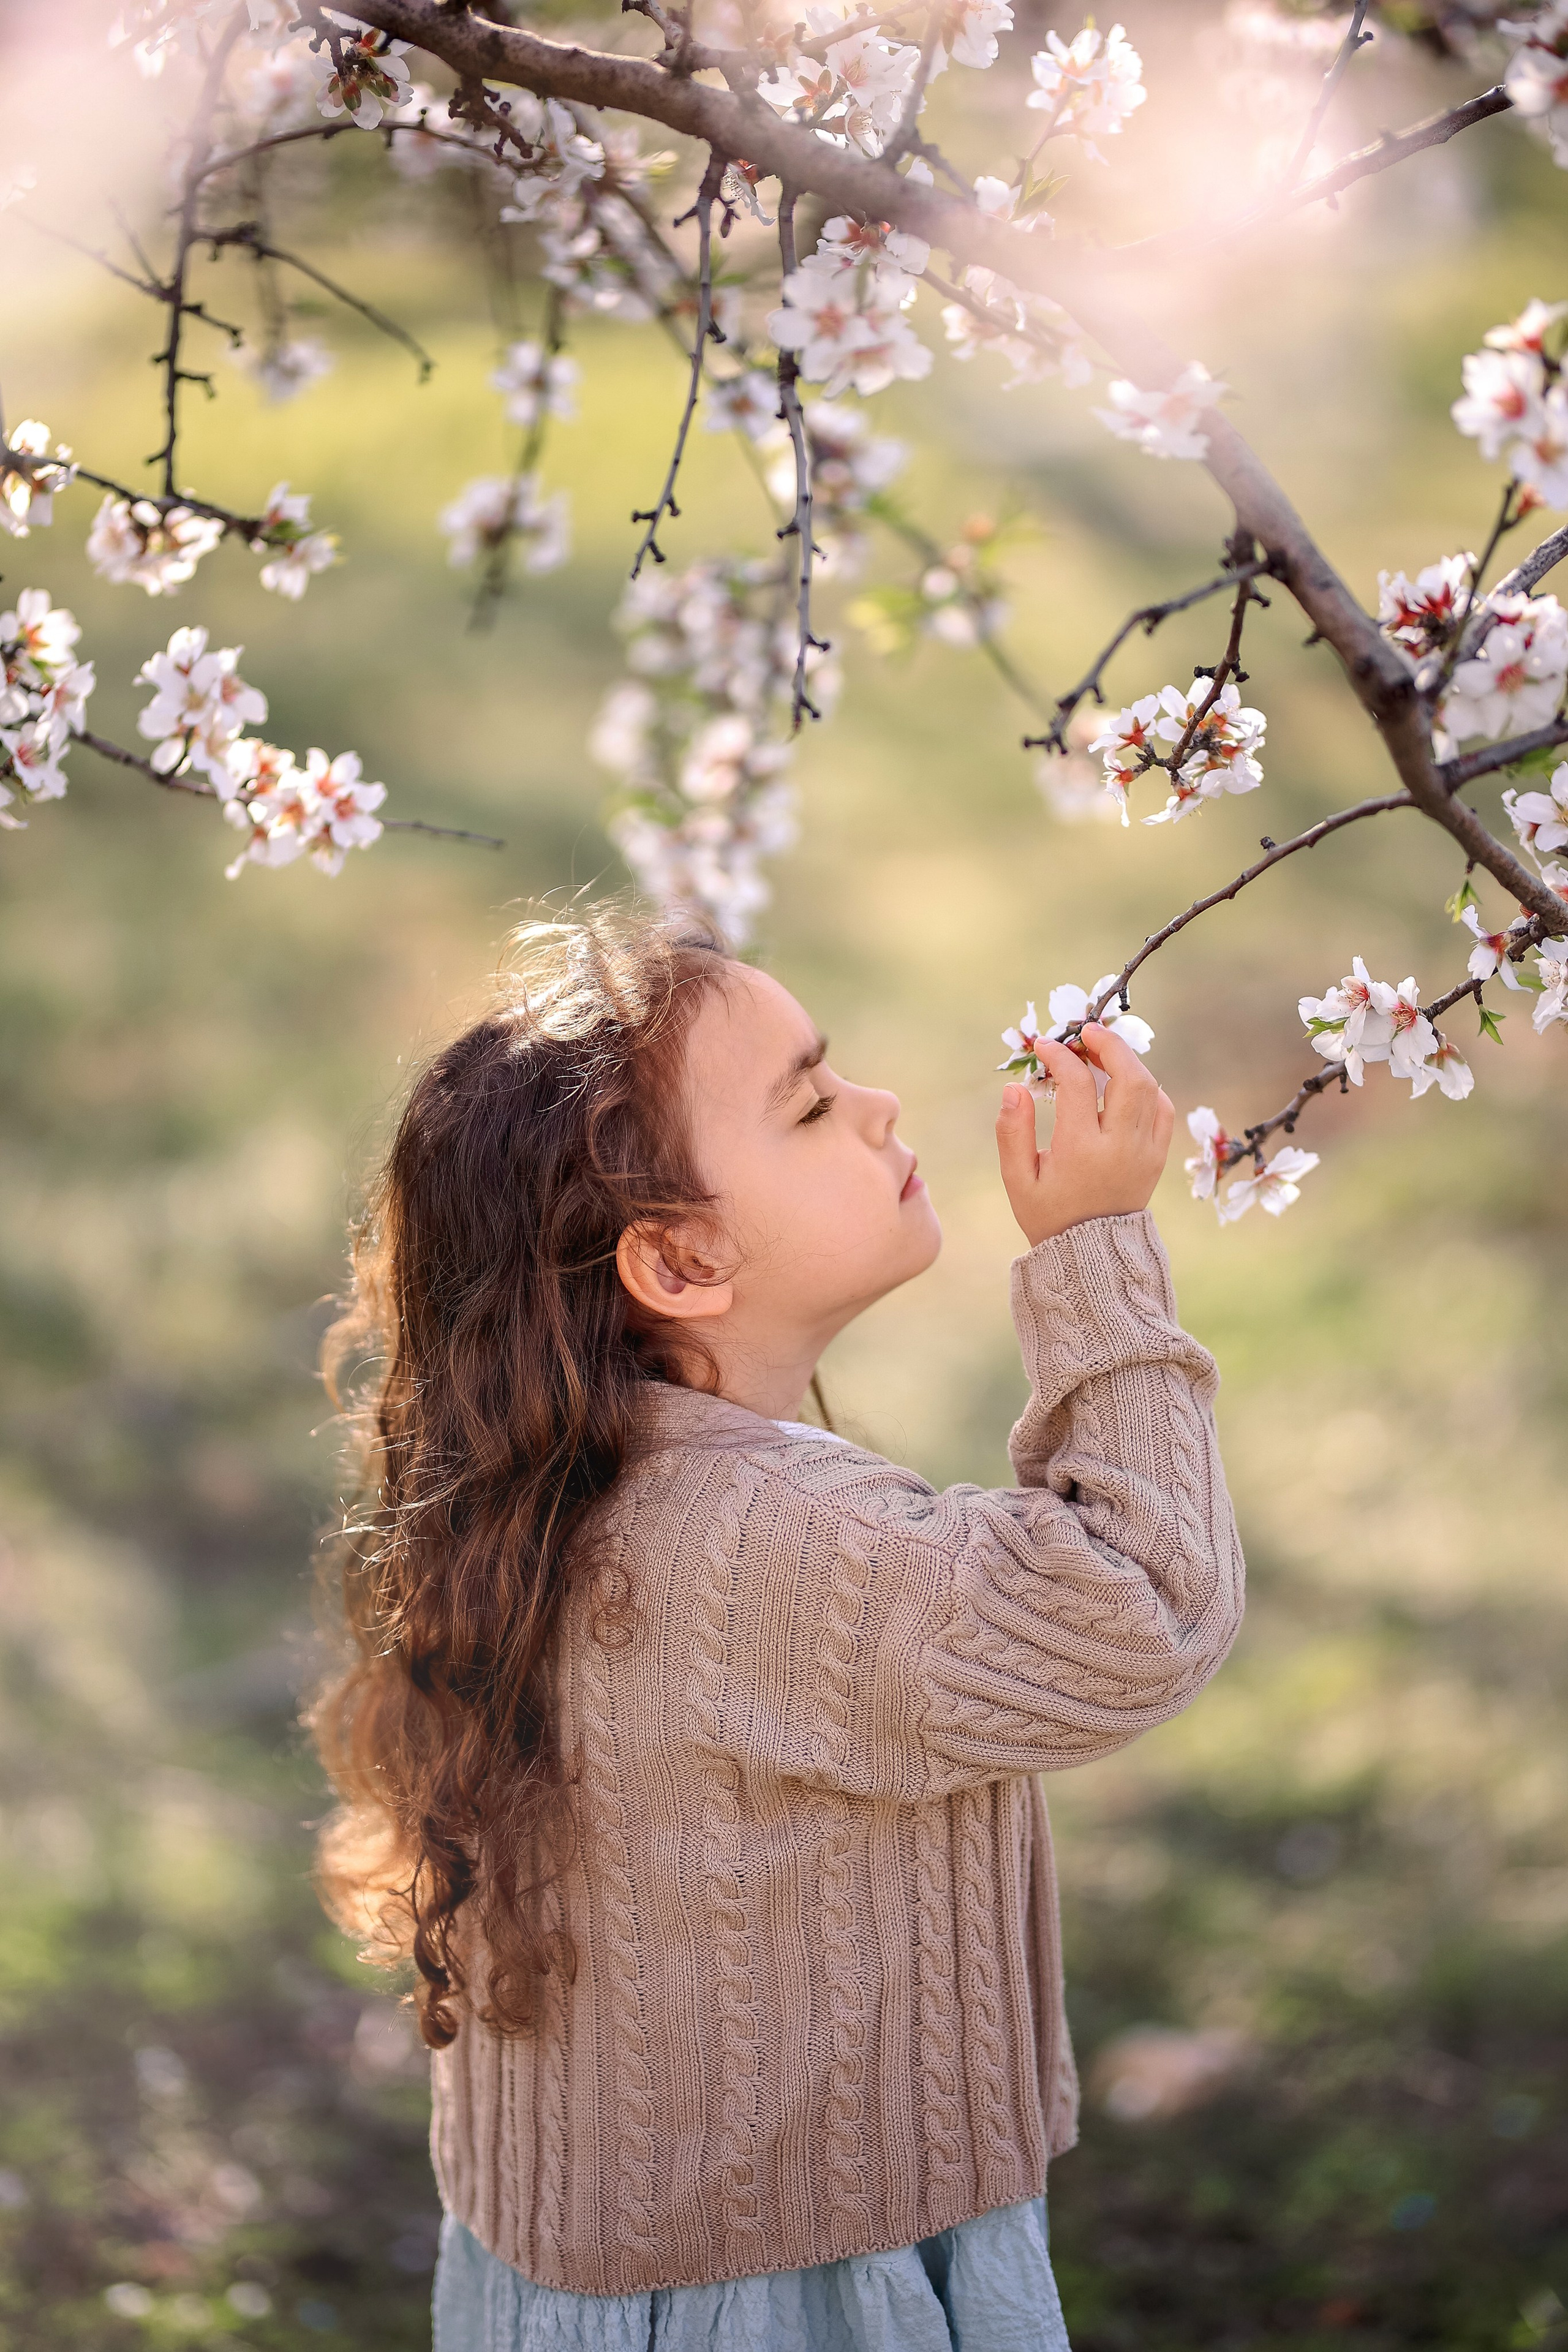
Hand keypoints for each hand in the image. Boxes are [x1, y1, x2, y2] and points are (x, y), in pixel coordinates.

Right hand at [996, 1024, 1174, 1246]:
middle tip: (1084, 1032)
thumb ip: (1011, 1132)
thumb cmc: (1048, 1215)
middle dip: (1108, 1044)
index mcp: (1082, 1151)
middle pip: (1129, 1076)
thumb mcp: (1018, 1180)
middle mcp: (1121, 1147)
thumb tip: (1014, 1087)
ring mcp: (1146, 1151)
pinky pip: (1163, 1109)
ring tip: (1100, 1053)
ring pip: (1149, 1087)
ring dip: (1126, 1061)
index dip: (1060, 1055)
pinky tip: (1122, 1085)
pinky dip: (1147, 1088)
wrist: (1093, 1259)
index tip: (1044, 1047)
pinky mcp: (1158, 1157)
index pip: (1077, 1084)